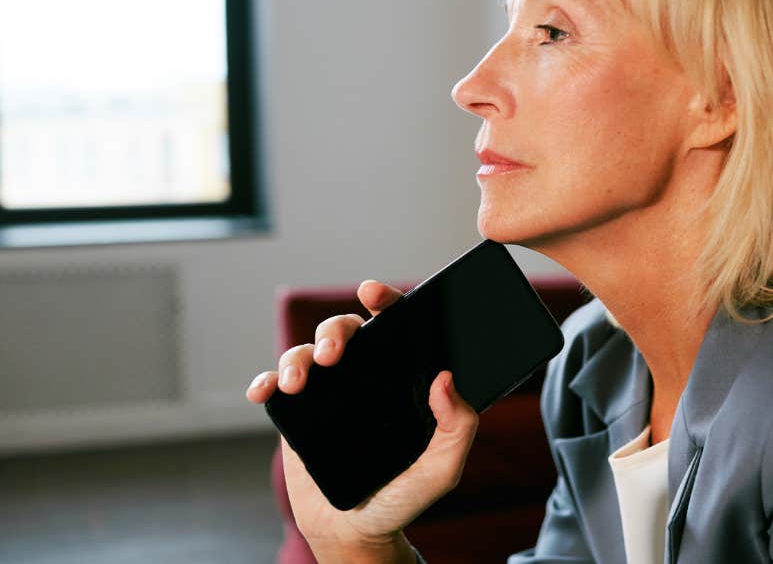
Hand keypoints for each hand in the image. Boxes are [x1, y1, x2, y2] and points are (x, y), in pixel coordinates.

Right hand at [246, 280, 477, 561]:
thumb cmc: (403, 498)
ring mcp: (329, 394)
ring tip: (297, 383)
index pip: (396, 327)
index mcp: (401, 379)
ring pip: (307, 353)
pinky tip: (263, 391)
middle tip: (334, 355)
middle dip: (335, 330)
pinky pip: (276, 386)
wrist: (356, 533)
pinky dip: (265, 381)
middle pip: (346, 331)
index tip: (372, 292)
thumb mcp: (442, 469)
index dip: (385, 301)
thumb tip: (446, 378)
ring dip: (297, 358)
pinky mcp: (298, 417)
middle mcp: (365, 378)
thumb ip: (457, 428)